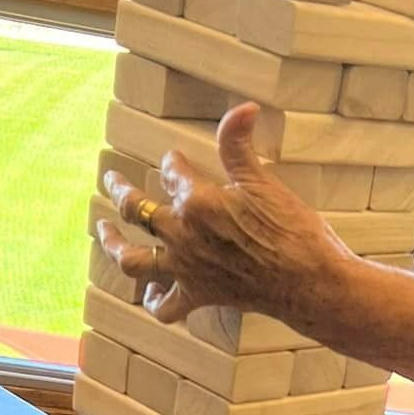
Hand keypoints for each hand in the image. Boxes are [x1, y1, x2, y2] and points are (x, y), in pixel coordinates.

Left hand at [96, 102, 353, 324]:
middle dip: (121, 192)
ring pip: (132, 261)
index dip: (171, 162)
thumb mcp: (264, 182)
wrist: (309, 281)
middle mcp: (182, 235)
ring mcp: (186, 268)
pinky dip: (154, 300)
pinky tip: (152, 292)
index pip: (172, 172)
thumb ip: (240, 145)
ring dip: (113, 246)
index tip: (173, 158)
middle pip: (136, 210)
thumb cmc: (292, 230)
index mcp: (197, 201)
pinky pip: (165, 307)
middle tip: (112, 180)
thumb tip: (244, 108)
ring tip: (104, 234)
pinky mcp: (199, 295)